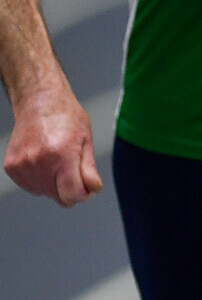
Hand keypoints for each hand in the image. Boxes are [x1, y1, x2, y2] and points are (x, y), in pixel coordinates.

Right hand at [4, 86, 102, 206]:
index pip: (71, 195)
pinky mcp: (11, 167)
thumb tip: (92, 189)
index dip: (83, 194)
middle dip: (69, 188)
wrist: (39, 102)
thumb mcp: (86, 140)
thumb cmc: (66, 117)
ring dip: (53, 184)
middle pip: (57, 197)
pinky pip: (30, 186)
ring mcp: (22, 165)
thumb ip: (89, 169)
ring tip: (57, 160)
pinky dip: (39, 180)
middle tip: (73, 168)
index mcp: (62, 155)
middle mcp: (39, 162)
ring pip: (43, 193)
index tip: (87, 186)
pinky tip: (44, 161)